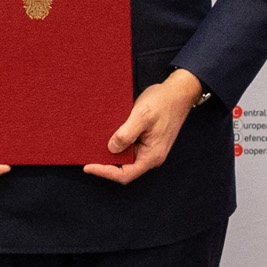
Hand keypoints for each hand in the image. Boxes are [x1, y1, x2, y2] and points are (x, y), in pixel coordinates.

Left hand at [88, 69, 205, 184]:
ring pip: (125, 158)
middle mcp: (150, 156)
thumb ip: (127, 133)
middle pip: (124, 168)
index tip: (88, 166)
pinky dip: (117, 143)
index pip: (125, 174)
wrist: (179, 92)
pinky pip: (129, 148)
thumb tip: (111, 148)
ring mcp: (149, 149)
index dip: (105, 172)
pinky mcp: (146, 141)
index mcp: (152, 156)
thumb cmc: (164, 102)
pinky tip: (106, 135)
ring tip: (93, 145)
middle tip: (86, 154)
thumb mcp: (143, 115)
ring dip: (110, 153)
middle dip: (105, 164)